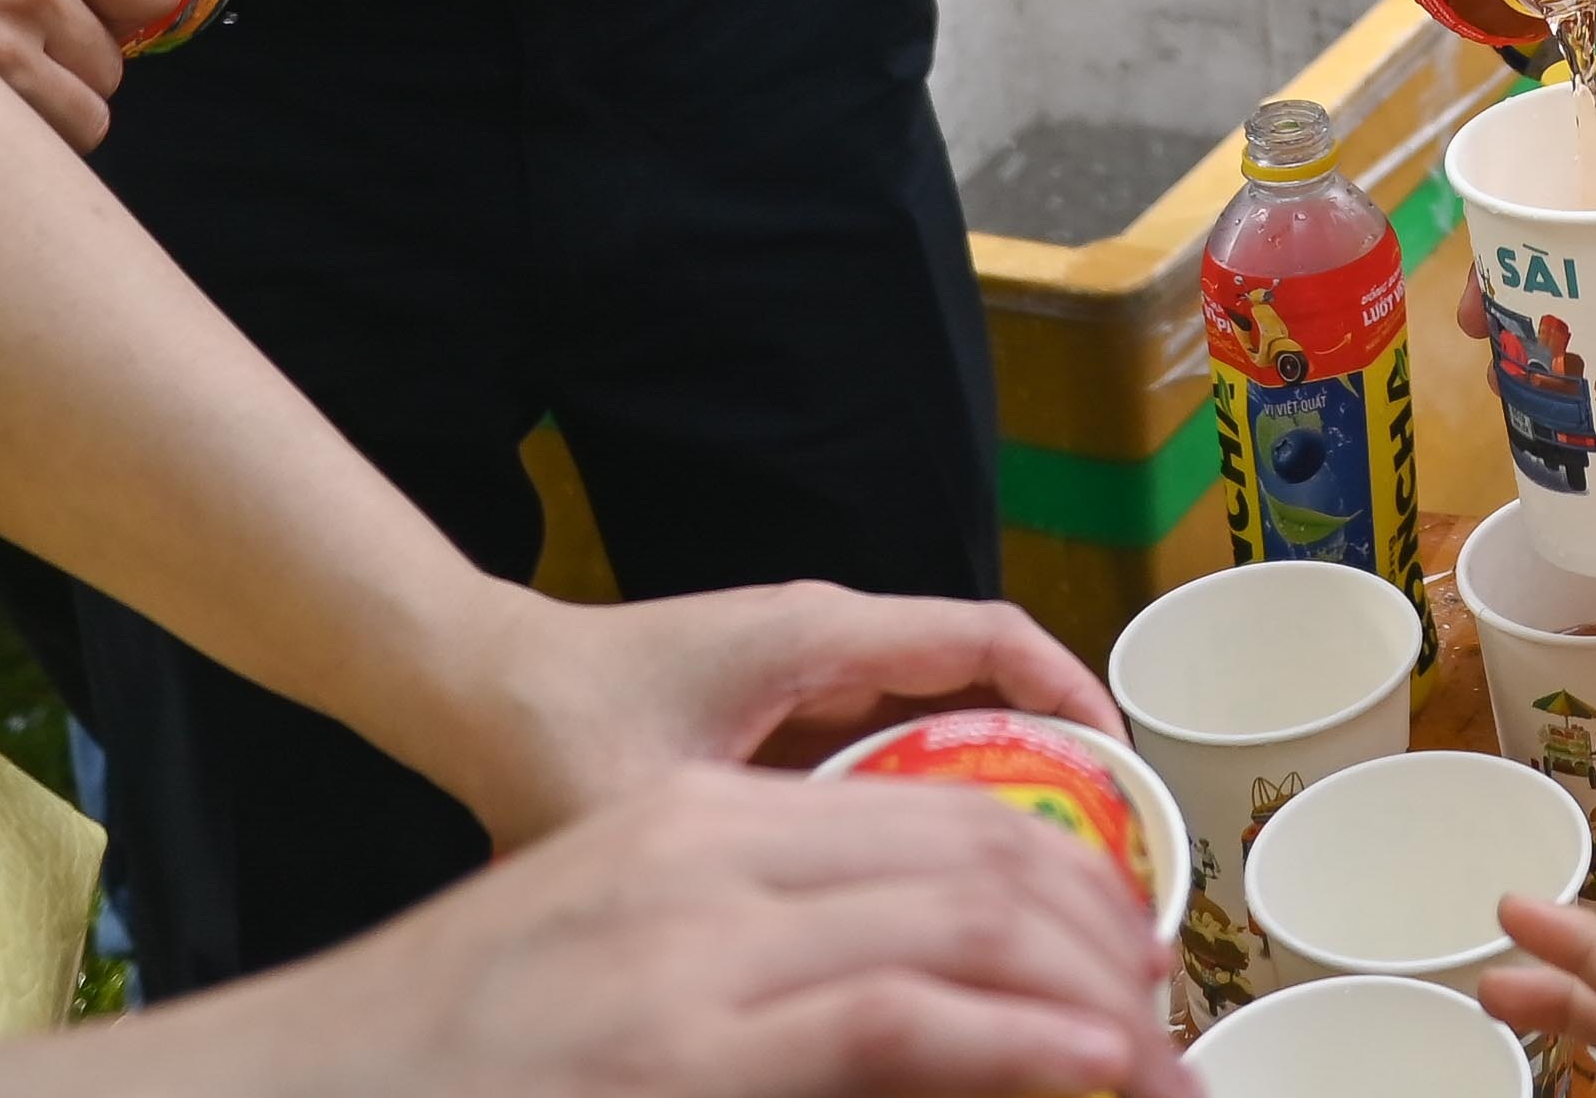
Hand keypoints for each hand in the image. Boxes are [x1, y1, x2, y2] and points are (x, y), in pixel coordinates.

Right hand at [218, 759, 1190, 1097]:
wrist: (279, 1095)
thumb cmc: (439, 1063)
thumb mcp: (604, 973)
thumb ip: (736, 973)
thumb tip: (886, 1014)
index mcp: (688, 835)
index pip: (928, 816)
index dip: (1055, 881)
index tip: (1121, 957)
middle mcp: (702, 865)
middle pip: (972, 858)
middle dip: (1100, 939)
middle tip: (1165, 1017)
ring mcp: (690, 956)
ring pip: (964, 925)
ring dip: (1089, 998)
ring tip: (1153, 1056)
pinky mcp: (680, 1050)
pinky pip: (903, 1020)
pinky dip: (1024, 1042)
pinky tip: (1093, 1068)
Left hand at [431, 581, 1127, 849]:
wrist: (468, 687)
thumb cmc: (547, 728)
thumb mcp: (656, 807)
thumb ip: (744, 867)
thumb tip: (833, 958)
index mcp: (820, 637)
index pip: (991, 643)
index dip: (1074, 700)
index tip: (1126, 775)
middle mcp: (830, 643)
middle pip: (986, 686)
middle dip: (1056, 764)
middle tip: (1103, 862)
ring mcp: (808, 676)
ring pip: (941, 720)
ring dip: (996, 787)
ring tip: (1044, 890)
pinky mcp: (783, 714)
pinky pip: (890, 748)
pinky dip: (931, 803)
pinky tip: (940, 895)